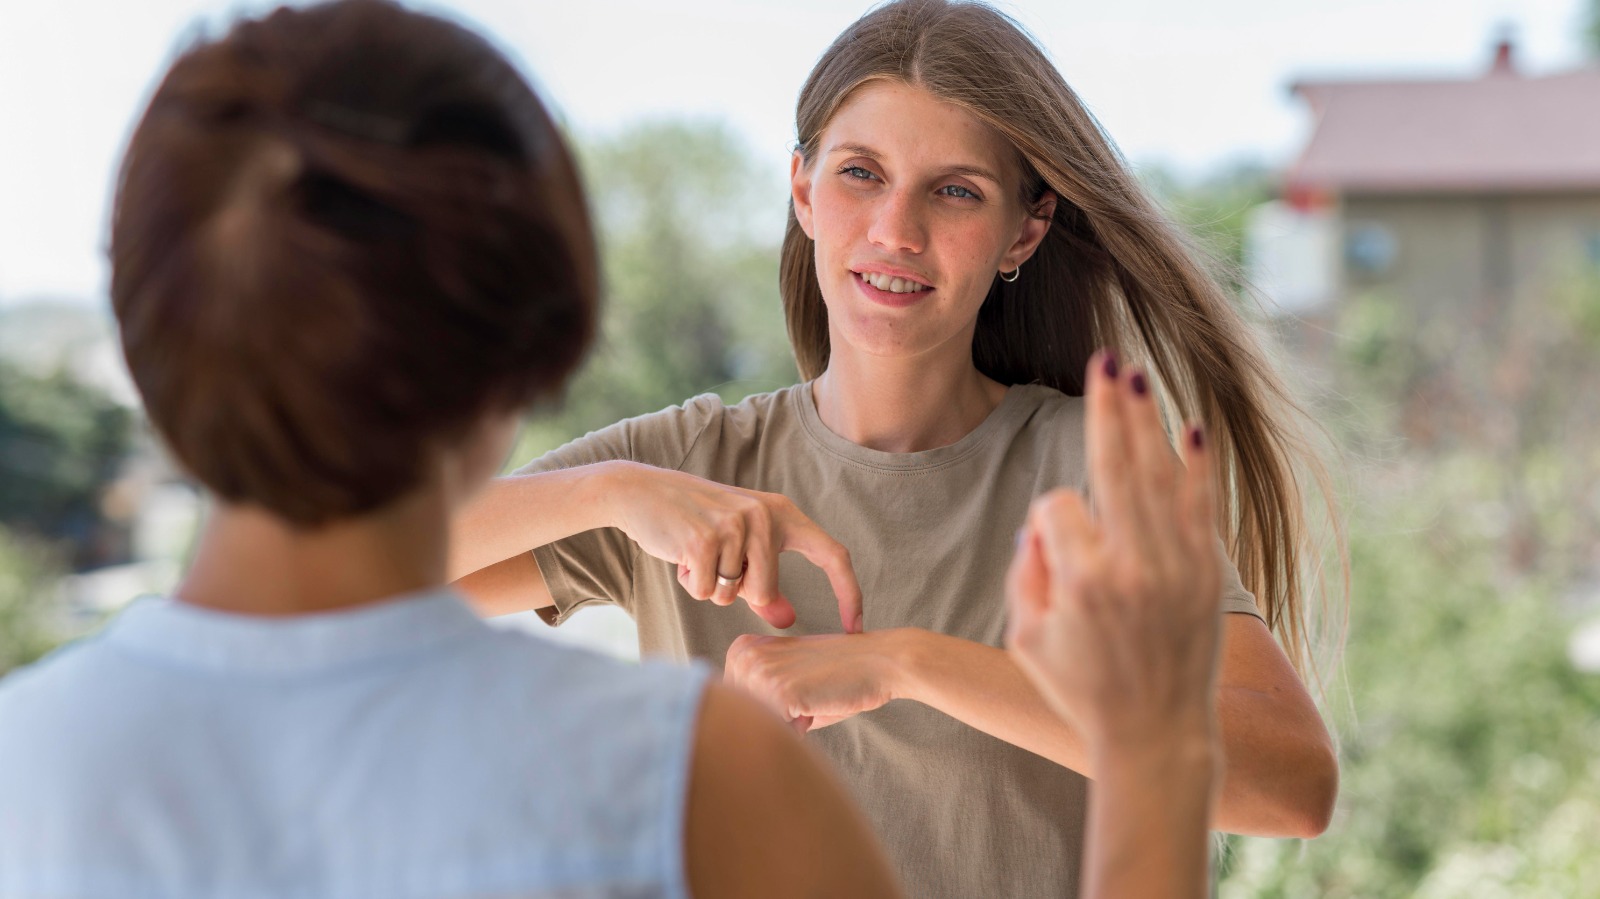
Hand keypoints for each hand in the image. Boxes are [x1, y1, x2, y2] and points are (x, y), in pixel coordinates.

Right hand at [604, 462, 862, 632]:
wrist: (643, 492)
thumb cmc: (695, 525)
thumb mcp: (738, 548)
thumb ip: (764, 582)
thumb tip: (788, 620)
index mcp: (783, 514)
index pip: (833, 555)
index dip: (849, 593)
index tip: (856, 628)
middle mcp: (764, 515)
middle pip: (765, 591)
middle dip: (737, 593)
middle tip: (715, 563)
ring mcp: (735, 525)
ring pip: (733, 594)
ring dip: (710, 586)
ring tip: (696, 555)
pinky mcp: (704, 539)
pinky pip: (706, 591)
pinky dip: (691, 583)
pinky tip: (680, 555)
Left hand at [723, 632, 899, 733]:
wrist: (879, 662)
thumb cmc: (837, 680)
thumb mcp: (785, 684)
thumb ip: (756, 703)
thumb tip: (731, 743)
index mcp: (741, 650)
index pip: (734, 709)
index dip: (769, 713)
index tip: (796, 691)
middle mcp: (743, 657)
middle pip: (743, 722)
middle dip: (776, 722)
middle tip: (806, 697)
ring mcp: (759, 672)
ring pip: (760, 728)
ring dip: (788, 727)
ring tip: (810, 700)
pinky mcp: (779, 691)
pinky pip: (779, 733)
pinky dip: (800, 731)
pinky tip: (816, 704)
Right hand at [1005, 351, 1223, 748]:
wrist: (1157, 735)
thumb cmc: (1082, 692)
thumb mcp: (1024, 640)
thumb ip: (1024, 573)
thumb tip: (1046, 520)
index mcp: (1081, 582)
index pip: (1058, 506)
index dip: (1049, 519)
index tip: (1052, 553)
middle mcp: (1132, 566)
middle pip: (1115, 465)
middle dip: (1107, 408)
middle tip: (1104, 361)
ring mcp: (1176, 567)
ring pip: (1158, 475)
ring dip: (1146, 422)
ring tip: (1134, 375)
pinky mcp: (1208, 574)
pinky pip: (1201, 506)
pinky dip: (1196, 466)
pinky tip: (1191, 428)